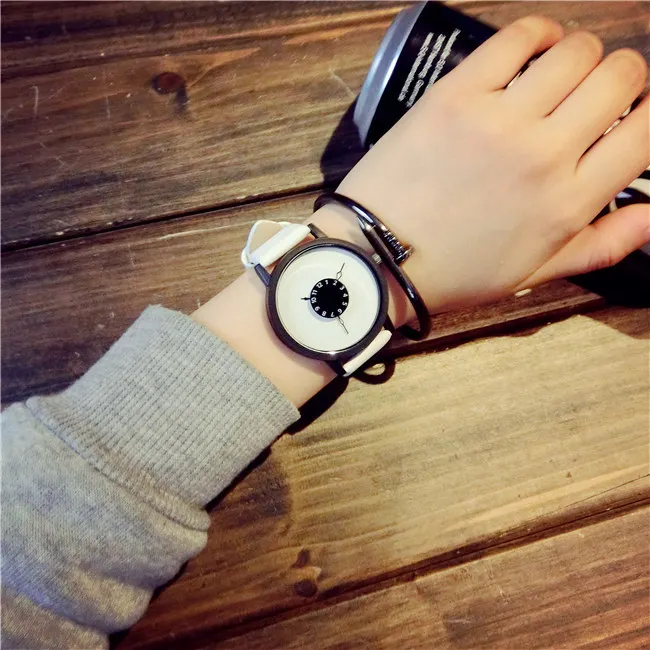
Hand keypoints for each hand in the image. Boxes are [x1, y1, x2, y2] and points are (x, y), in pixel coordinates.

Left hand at [336, 16, 649, 312]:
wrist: (377, 256)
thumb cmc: (452, 271)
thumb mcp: (531, 274)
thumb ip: (599, 246)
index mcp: (568, 204)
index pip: (646, 131)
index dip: (648, 115)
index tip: (630, 118)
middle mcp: (544, 155)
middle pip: (621, 77)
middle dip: (621, 80)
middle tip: (595, 96)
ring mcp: (499, 120)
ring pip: (577, 50)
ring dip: (580, 56)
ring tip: (559, 77)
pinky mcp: (456, 95)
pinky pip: (517, 37)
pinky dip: (537, 34)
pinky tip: (533, 49)